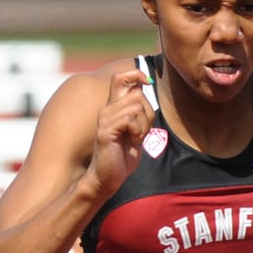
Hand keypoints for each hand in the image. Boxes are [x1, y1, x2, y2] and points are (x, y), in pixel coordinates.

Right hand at [88, 70, 154, 195]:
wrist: (107, 178)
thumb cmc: (122, 156)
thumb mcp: (136, 130)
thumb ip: (139, 111)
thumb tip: (146, 88)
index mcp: (114, 107)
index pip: (121, 77)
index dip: (136, 74)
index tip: (148, 83)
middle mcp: (107, 109)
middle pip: (137, 94)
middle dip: (148, 114)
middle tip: (141, 132)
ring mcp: (105, 118)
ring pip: (136, 106)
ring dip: (143, 125)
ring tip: (135, 138)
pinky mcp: (105, 130)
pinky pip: (130, 119)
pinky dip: (138, 132)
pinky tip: (132, 142)